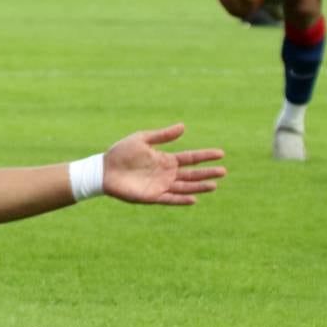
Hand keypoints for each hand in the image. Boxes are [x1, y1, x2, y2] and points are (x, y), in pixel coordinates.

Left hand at [102, 123, 224, 205]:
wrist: (103, 169)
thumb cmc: (121, 153)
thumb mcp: (142, 139)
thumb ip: (162, 136)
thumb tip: (183, 126)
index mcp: (165, 160)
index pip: (190, 158)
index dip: (205, 156)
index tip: (221, 153)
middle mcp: (166, 174)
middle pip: (191, 174)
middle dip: (207, 172)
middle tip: (224, 171)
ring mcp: (160, 186)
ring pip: (184, 187)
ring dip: (199, 187)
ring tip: (214, 185)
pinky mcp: (151, 196)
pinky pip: (170, 199)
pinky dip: (181, 199)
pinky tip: (194, 198)